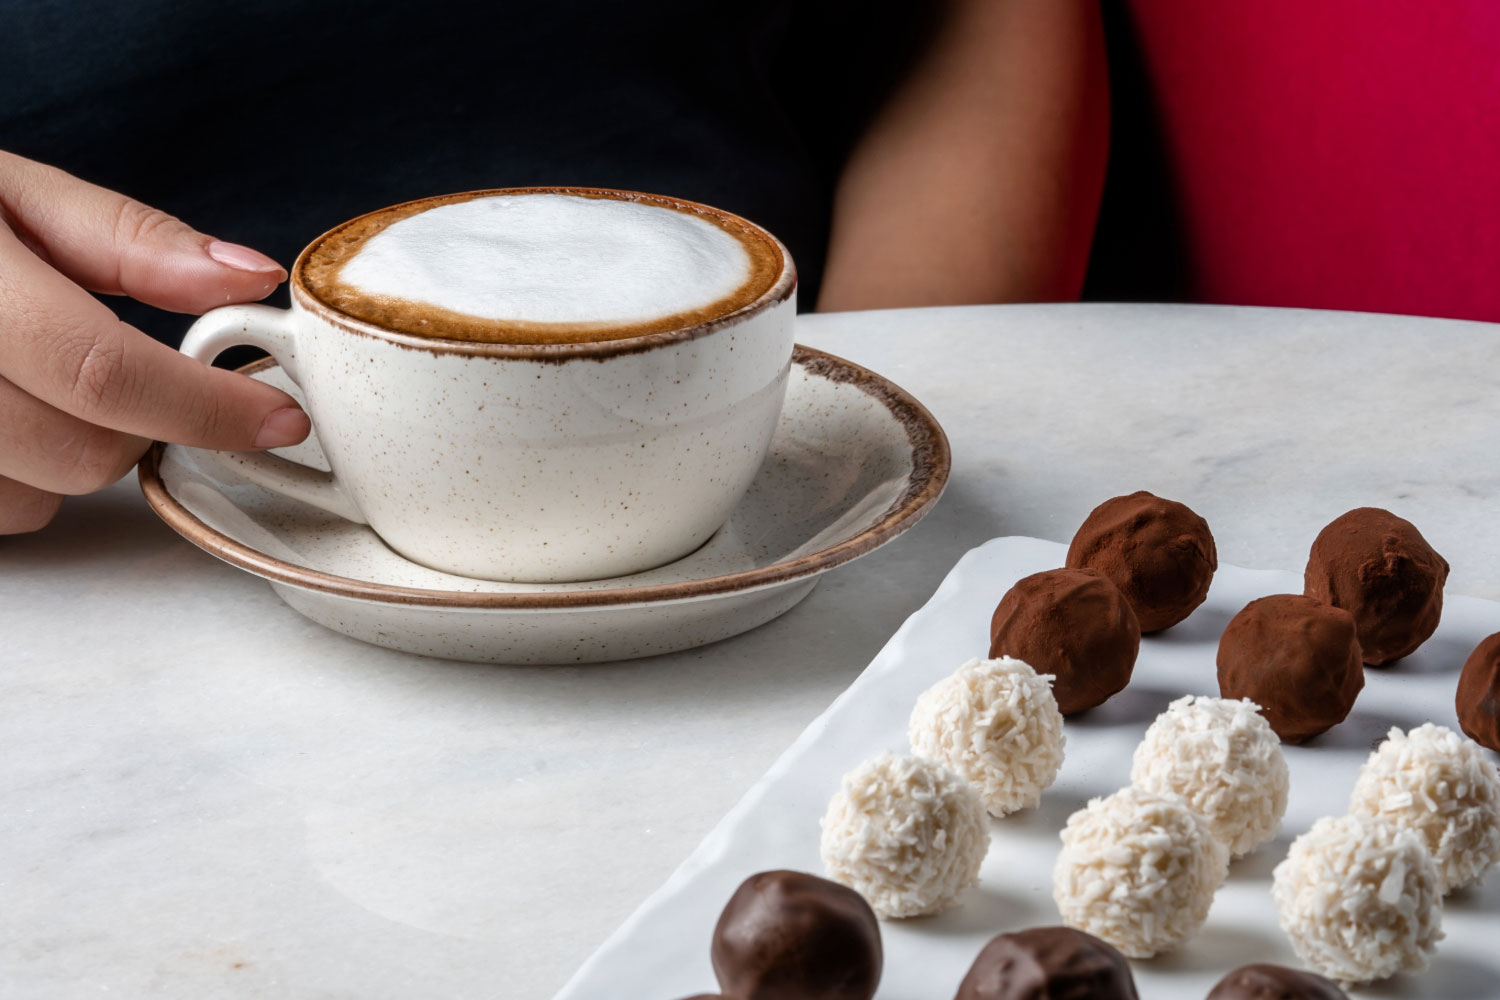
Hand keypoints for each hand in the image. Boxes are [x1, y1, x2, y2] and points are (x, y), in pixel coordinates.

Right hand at [0, 150, 309, 533]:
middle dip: (136, 428)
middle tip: (124, 378)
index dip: (207, 407)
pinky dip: (11, 484)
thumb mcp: (4, 189)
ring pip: (34, 503)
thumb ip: (129, 238)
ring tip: (26, 387)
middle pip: (80, 452)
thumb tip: (247, 279)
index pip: (102, 371)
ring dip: (64, 463)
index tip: (279, 419)